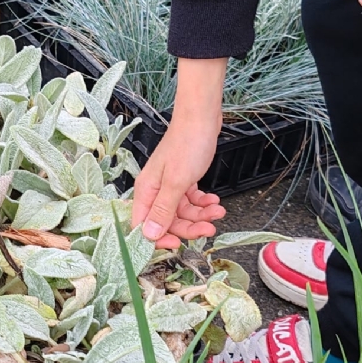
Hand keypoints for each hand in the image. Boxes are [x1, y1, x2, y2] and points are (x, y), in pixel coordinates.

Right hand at [131, 57, 227, 248]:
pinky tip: (214, 200)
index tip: (178, 244)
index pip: (143, 225)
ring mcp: (169, 185)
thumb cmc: (187, 144)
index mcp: (146, 191)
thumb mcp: (176, 182)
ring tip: (217, 211)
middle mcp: (155, 190)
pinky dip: (202, 203)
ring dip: (201, 215)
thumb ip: (163, 210)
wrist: (202, 119)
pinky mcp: (183, 179)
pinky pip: (190, 200)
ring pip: (182, 212)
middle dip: (189, 227)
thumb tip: (149, 236)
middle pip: (167, 221)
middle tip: (209, 228)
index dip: (159, 238)